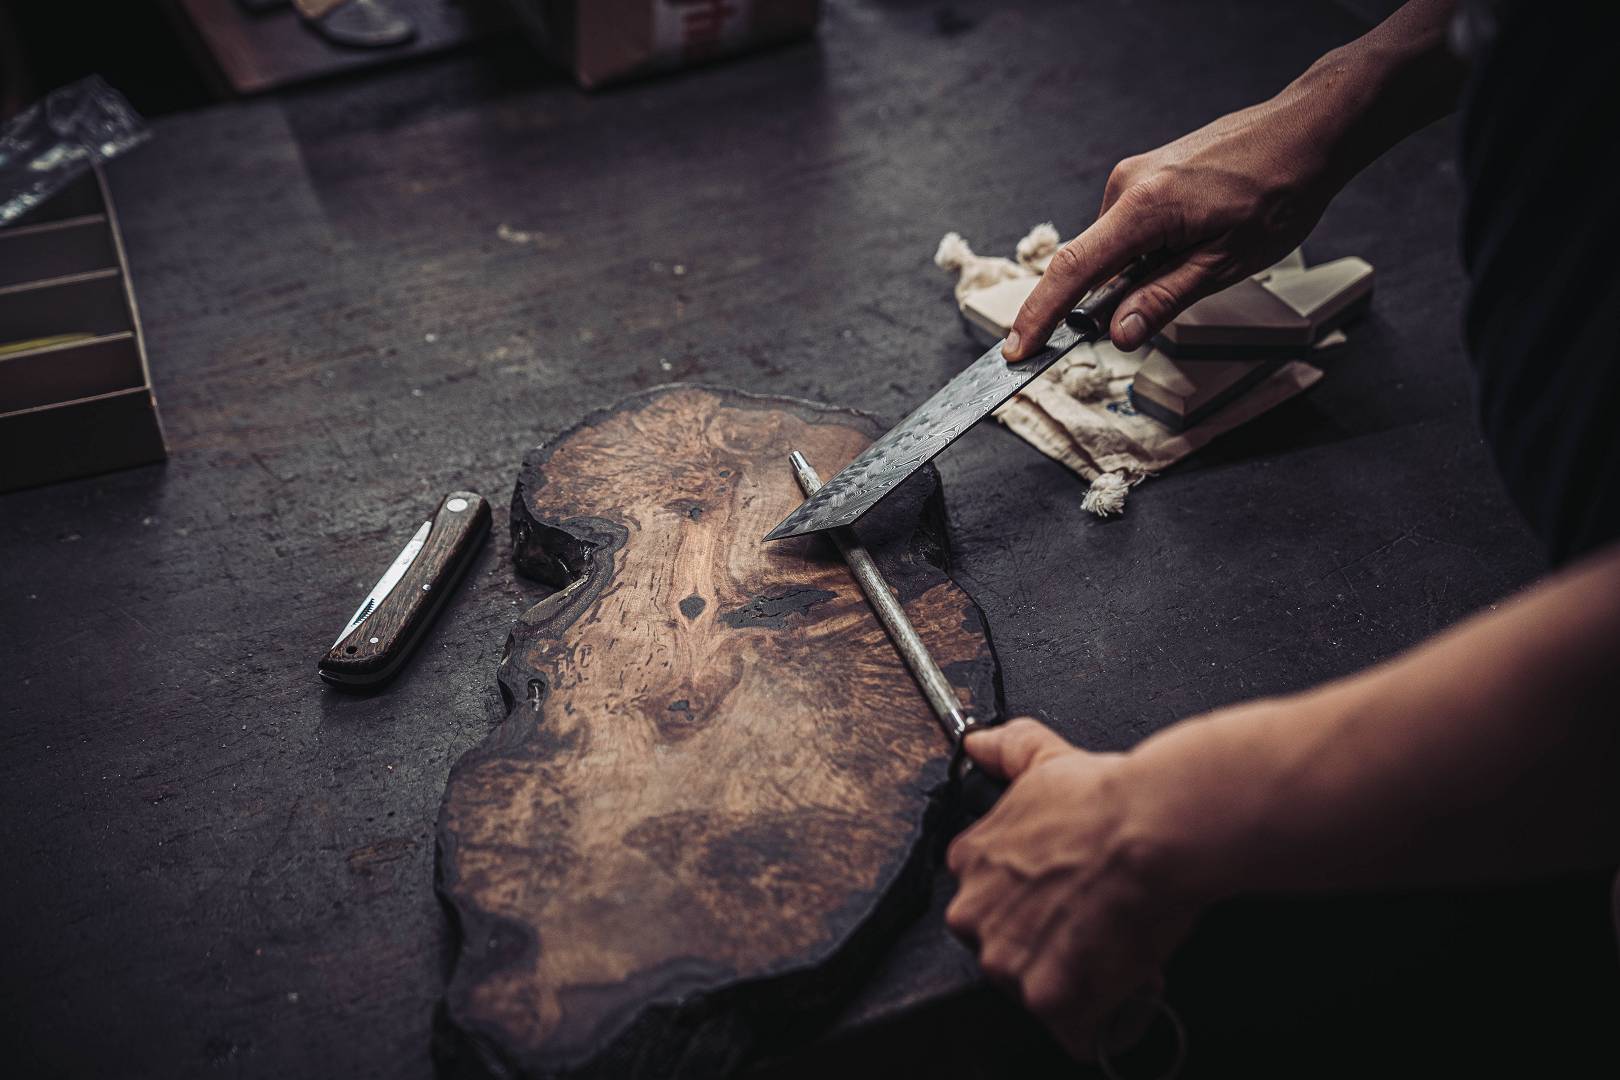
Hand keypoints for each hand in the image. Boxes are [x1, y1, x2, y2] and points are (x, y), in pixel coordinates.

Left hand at [944, 718, 1205, 1059]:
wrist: (1153, 826)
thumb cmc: (1109, 798)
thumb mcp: (1046, 760)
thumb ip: (1006, 750)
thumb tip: (977, 740)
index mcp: (969, 862)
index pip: (987, 903)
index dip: (1032, 904)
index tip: (1063, 896)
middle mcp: (974, 913)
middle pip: (1004, 952)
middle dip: (1046, 946)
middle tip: (1091, 923)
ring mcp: (1006, 959)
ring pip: (1035, 990)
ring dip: (1074, 980)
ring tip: (1111, 947)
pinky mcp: (1046, 996)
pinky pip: (1071, 1028)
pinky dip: (1100, 1016)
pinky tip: (1122, 982)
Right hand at [1003, 85, 1347, 358]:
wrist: (1308, 130)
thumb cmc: (1280, 190)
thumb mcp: (1227, 262)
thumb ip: (1164, 299)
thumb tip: (1117, 335)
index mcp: (1144, 209)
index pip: (1071, 271)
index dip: (1039, 316)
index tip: (1016, 351)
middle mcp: (1126, 185)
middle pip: (1091, 263)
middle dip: (1111, 297)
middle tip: (1164, 304)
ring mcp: (1134, 175)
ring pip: (1113, 247)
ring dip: (1139, 271)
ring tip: (1205, 255)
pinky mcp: (1145, 174)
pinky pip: (1128, 227)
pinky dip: (1146, 249)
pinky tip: (1196, 240)